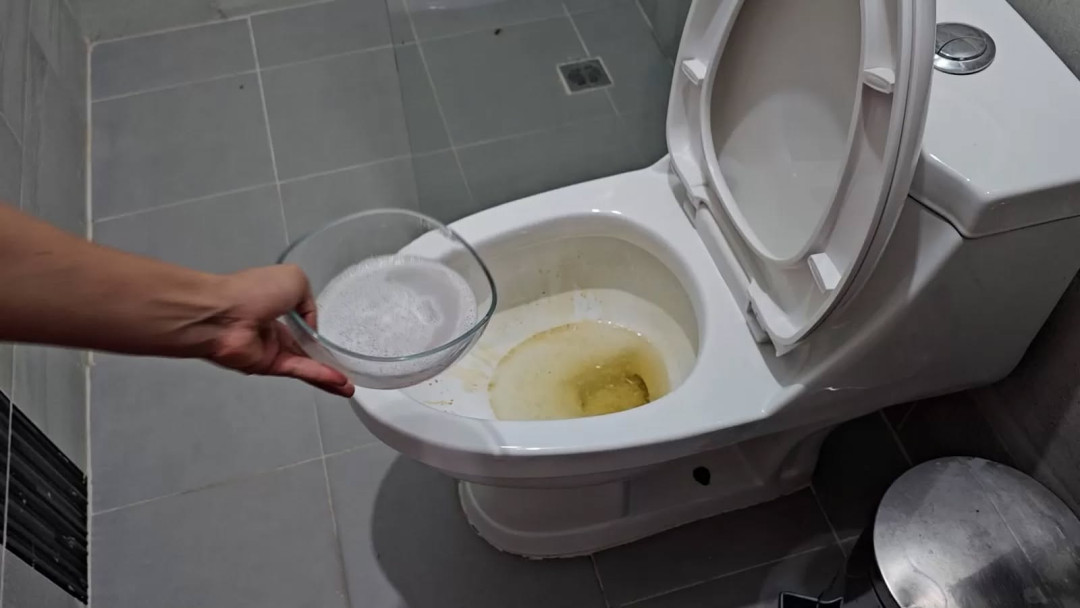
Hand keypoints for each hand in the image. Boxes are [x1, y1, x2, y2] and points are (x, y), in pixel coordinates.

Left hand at [208, 265, 354, 396]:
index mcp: (277, 303)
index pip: (302, 319)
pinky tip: (339, 383)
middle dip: (327, 358)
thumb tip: (311, 329)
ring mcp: (272, 349)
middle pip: (306, 347)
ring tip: (349, 387)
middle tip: (349, 368)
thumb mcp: (295, 280)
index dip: (318, 328)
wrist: (223, 314)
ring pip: (306, 363)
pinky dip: (320, 376)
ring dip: (328, 375)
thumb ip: (309, 303)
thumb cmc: (255, 290)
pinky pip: (299, 370)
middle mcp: (274, 328)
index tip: (334, 337)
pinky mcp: (269, 366)